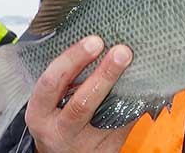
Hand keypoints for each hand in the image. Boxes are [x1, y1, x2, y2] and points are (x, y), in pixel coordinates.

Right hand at [26, 36, 134, 152]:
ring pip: (106, 116)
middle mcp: (59, 130)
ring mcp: (83, 142)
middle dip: (104, 75)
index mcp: (40, 113)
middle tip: (121, 52)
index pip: (51, 83)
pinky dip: (134, 104)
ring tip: (135, 67)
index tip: (94, 42)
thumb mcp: (49, 103)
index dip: (73, 60)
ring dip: (124, 90)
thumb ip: (66, 79)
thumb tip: (97, 43)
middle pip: (81, 103)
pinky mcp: (105, 148)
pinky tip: (144, 86)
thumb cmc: (56, 120)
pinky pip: (123, 123)